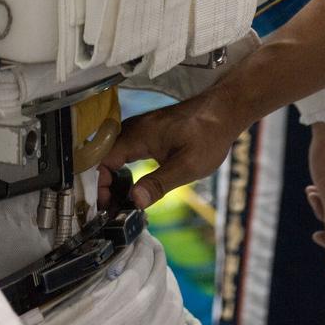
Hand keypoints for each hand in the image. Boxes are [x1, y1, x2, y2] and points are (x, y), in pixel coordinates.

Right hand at [98, 90, 239, 210]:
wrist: (223, 112)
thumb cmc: (208, 136)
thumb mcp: (187, 166)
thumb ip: (158, 183)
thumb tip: (134, 201)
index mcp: (138, 134)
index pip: (104, 160)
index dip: (100, 185)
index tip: (106, 207)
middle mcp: (133, 128)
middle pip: (105, 157)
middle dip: (104, 185)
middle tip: (112, 212)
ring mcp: (140, 128)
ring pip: (113, 154)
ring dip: (112, 179)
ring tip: (119, 204)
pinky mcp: (147, 132)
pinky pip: (125, 151)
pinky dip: (122, 170)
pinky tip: (131, 187)